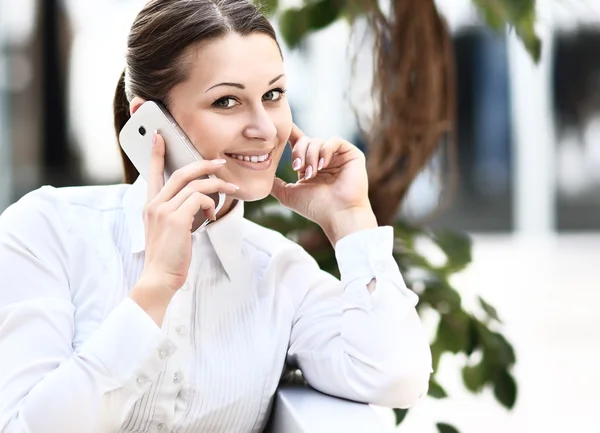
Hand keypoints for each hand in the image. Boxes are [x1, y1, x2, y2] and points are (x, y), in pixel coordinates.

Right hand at [132, 132, 238, 303]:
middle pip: (182, 173)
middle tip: (220, 164)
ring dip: (217, 186)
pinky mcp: (176, 219)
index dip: (157, 153)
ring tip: (231, 192)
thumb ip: (179, 213)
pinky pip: (200, 199)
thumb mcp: (170, 231)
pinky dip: (211, 205)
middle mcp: (154, 204)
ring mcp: (164, 210)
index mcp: (151, 206)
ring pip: (195, 185)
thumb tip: (201, 202)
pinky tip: (212, 216)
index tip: (161, 137)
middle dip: (204, 164)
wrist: (159, 279)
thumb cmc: (169, 257)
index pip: (152, 173)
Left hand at [270, 124, 376, 243]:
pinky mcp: (351, 154)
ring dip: (310, 156)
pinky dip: (325, 150)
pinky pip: (334, 141)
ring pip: (317, 141)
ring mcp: (337, 157)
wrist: (338, 214)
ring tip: (312, 173)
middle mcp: (323, 159)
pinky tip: (322, 165)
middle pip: (305, 140)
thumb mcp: (288, 194)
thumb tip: (259, 175)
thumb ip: (274, 183)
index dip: (290, 135)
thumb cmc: (315, 207)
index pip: (298, 144)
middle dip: (298, 152)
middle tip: (297, 168)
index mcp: (310, 165)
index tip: (279, 130)